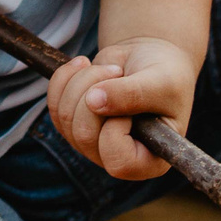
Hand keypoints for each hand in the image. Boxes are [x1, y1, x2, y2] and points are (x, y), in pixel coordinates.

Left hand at [47, 36, 198, 180]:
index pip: (118, 162)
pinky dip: (65, 77)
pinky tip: (84, 63)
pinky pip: (53, 103)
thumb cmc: (166, 76)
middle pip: (84, 135)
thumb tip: (92, 102)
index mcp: (149, 161)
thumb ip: (132, 95)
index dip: (115, 130)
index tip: (129, 106)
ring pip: (65, 117)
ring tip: (110, 68)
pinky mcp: (72, 122)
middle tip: (117, 71)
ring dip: (83, 81)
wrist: (148, 58)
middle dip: (94, 93)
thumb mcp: (161, 84)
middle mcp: (116, 157)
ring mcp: (91, 142)